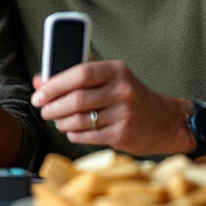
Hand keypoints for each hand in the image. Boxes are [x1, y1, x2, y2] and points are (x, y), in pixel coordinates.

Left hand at [31, 61, 191, 154]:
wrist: (165, 121)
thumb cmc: (130, 97)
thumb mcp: (110, 79)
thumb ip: (76, 77)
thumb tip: (40, 81)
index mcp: (116, 70)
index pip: (79, 73)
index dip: (54, 84)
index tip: (39, 93)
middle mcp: (122, 90)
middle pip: (77, 99)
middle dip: (53, 106)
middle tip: (43, 110)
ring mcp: (124, 113)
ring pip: (80, 119)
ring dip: (61, 122)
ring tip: (57, 121)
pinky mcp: (123, 134)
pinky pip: (89, 135)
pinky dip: (74, 134)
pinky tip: (72, 131)